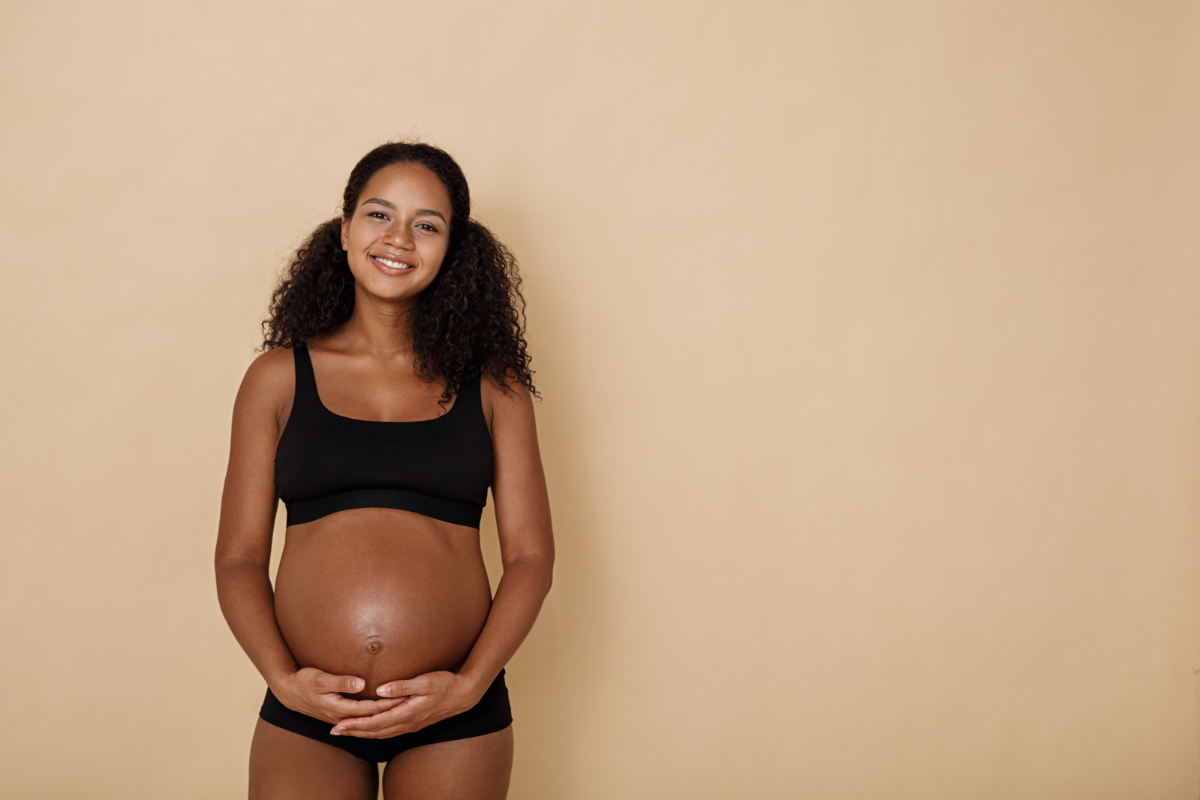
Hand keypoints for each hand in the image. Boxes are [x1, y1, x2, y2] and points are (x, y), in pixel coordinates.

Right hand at [273, 667, 403, 724]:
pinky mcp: (340, 714)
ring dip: (385, 715)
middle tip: (411, 703)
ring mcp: (341, 717)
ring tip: (403, 707)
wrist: (288, 692)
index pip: (370, 709)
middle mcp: (342, 716)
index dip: (388, 703)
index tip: (404, 697)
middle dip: (391, 710)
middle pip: (372, 717)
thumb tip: (361, 684)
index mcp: (339, 709)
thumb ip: (341, 682)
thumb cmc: (304, 682)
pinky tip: (384, 713)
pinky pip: (361, 718)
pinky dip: (374, 716)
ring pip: (368, 720)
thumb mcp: (320, 679)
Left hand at [330, 670, 481, 738]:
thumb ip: (402, 686)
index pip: (375, 722)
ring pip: (381, 734)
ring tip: (347, 732)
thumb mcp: (425, 681)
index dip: (356, 724)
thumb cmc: (446, 684)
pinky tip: (370, 730)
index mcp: (407, 713)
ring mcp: (410, 724)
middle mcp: (407, 722)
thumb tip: (379, 690)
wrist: (464, 695)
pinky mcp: (414, 722)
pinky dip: (375, 732)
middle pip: (375, 731)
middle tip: (334, 731)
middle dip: (354, 731)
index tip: (339, 722)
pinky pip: (390, 732)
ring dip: (362, 733)